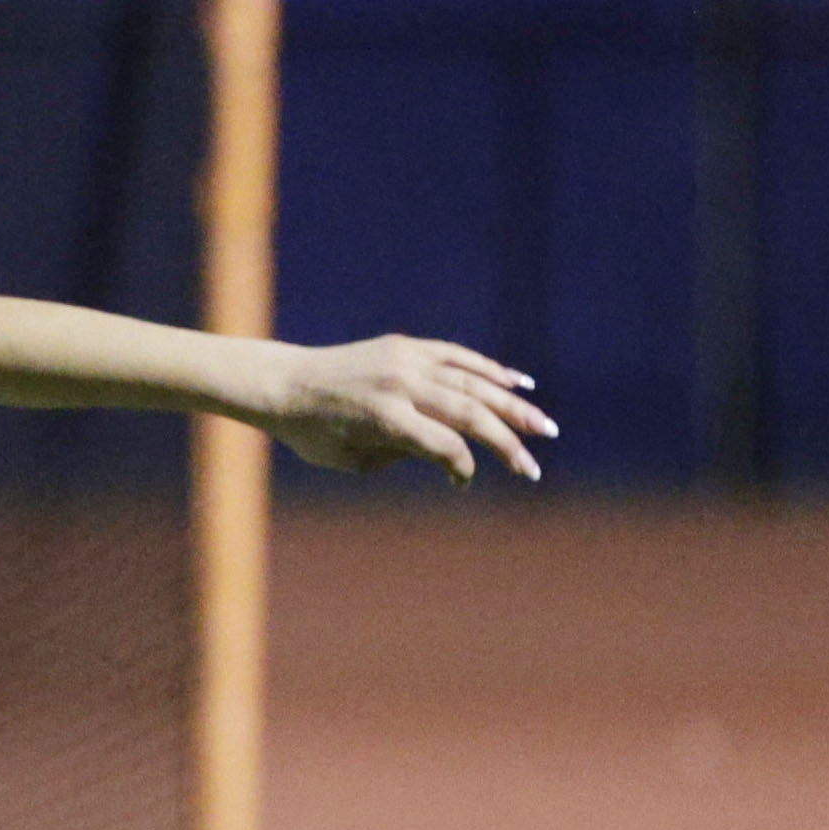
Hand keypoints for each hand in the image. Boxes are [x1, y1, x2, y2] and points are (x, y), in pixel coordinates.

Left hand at [255, 337, 554, 484]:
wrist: (284, 383)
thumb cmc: (311, 433)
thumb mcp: (351, 459)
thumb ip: (402, 455)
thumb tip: (449, 452)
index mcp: (386, 418)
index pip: (444, 444)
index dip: (461, 466)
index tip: (462, 482)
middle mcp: (402, 385)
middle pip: (470, 412)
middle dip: (507, 441)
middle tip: (533, 466)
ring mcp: (407, 360)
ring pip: (473, 382)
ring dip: (513, 405)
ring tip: (543, 426)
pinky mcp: (408, 347)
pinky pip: (458, 357)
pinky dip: (490, 370)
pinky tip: (519, 384)